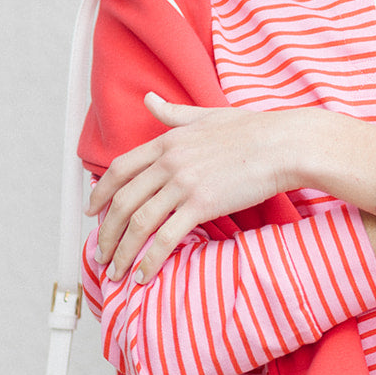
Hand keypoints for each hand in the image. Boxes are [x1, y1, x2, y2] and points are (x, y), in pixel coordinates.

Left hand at [87, 93, 295, 282]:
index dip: (100, 193)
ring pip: (139, 222)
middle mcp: (169, 162)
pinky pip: (166, 237)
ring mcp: (184, 183)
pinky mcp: (202, 204)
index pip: (119, 169)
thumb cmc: (253, 130)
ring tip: (116, 271)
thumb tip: (149, 99)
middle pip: (123, 201)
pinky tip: (144, 275)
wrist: (283, 144)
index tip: (92, 211)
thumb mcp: (206, 115)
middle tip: (101, 253)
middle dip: (107, 232)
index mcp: (167, 141)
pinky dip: (151, 259)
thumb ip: (173, 113)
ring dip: (123, 251)